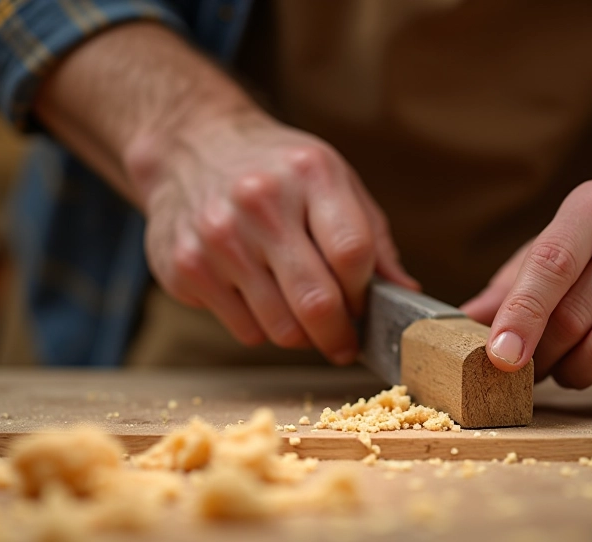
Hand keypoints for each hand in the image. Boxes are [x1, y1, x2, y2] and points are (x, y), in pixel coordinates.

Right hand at [132, 111, 417, 363]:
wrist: (191, 146)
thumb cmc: (277, 170)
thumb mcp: (333, 180)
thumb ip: (373, 238)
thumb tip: (406, 294)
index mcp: (310, 174)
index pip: (352, 254)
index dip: (365, 294)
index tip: (365, 307)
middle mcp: (260, 202)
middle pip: (317, 301)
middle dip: (339, 337)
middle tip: (344, 345)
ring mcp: (218, 236)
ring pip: (280, 328)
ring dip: (301, 337)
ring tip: (302, 317)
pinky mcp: (185, 267)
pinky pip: (244, 331)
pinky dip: (262, 329)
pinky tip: (260, 298)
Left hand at [462, 178, 591, 397]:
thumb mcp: (570, 237)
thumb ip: (517, 279)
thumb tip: (466, 320)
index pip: (551, 264)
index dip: (520, 316)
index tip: (499, 355)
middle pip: (574, 319)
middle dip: (541, 355)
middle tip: (531, 365)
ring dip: (575, 374)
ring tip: (570, 366)